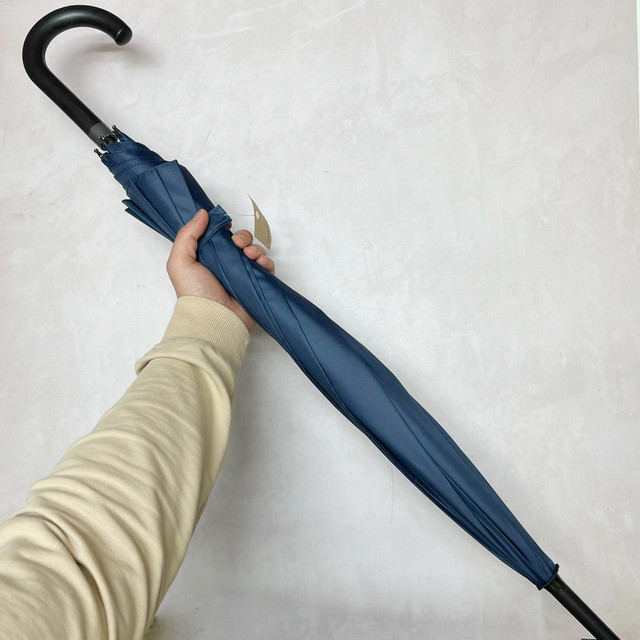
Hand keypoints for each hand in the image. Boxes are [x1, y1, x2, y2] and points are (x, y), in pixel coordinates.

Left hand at [167, 209, 274, 330]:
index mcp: (208, 258)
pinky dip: (265, 262)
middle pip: (240, 241)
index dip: (225, 228)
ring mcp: (242, 275)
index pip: (220, 237)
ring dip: (255, 248)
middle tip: (238, 244)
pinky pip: (266, 267)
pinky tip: (259, 263)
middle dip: (242, 237)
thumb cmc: (194, 293)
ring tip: (249, 255)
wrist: (213, 319)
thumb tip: (203, 213)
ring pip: (255, 251)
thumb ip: (188, 234)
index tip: (226, 226)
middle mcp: (226, 265)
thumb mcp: (180, 260)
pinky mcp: (255, 284)